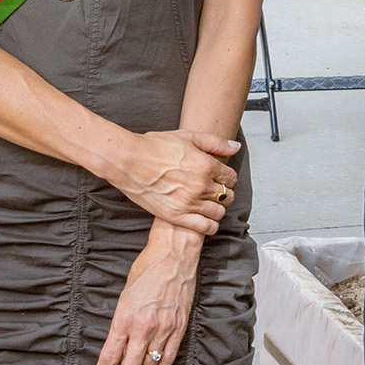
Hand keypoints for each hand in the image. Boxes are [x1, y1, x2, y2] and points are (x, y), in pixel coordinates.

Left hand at [97, 225, 200, 364]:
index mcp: (125, 317)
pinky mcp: (179, 329)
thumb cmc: (146, 270)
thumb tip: (118, 342)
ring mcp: (163, 330)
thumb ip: (121, 320)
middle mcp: (143, 327)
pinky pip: (168, 357)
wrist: (174, 257)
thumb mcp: (124, 295)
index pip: (110, 354)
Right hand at [111, 128, 241, 234]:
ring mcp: (189, 203)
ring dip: (217, 208)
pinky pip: (205, 228)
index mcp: (206, 165)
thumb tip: (235, 148)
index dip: (227, 177)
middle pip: (227, 196)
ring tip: (207, 203)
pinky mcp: (177, 216)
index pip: (231, 177)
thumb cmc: (155, 146)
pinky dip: (209, 225)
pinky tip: (203, 218)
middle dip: (223, 192)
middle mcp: (201, 186)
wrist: (129, 160)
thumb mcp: (188, 136)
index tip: (219, 177)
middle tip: (213, 190)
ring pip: (219, 213)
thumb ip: (215, 142)